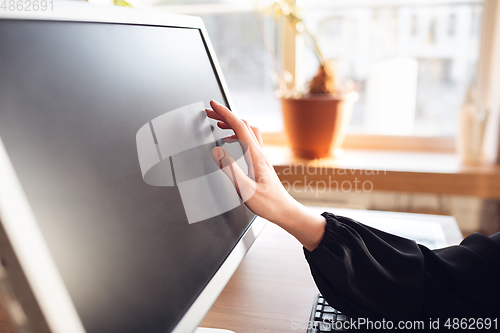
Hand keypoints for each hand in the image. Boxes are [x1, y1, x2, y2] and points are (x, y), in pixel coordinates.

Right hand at [206, 100, 325, 250]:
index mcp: (255, 156)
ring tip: (218, 123)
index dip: (225, 113)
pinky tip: (230, 141)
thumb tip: (217, 151)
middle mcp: (260, 153)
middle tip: (210, 112)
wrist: (284, 211)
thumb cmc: (268, 204)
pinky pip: (249, 140)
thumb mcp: (245, 189)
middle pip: (243, 125)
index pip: (239, 127)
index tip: (213, 105)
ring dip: (232, 123)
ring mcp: (261, 156)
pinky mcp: (261, 162)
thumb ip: (230, 169)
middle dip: (225, 115)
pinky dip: (237, 134)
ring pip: (247, 131)